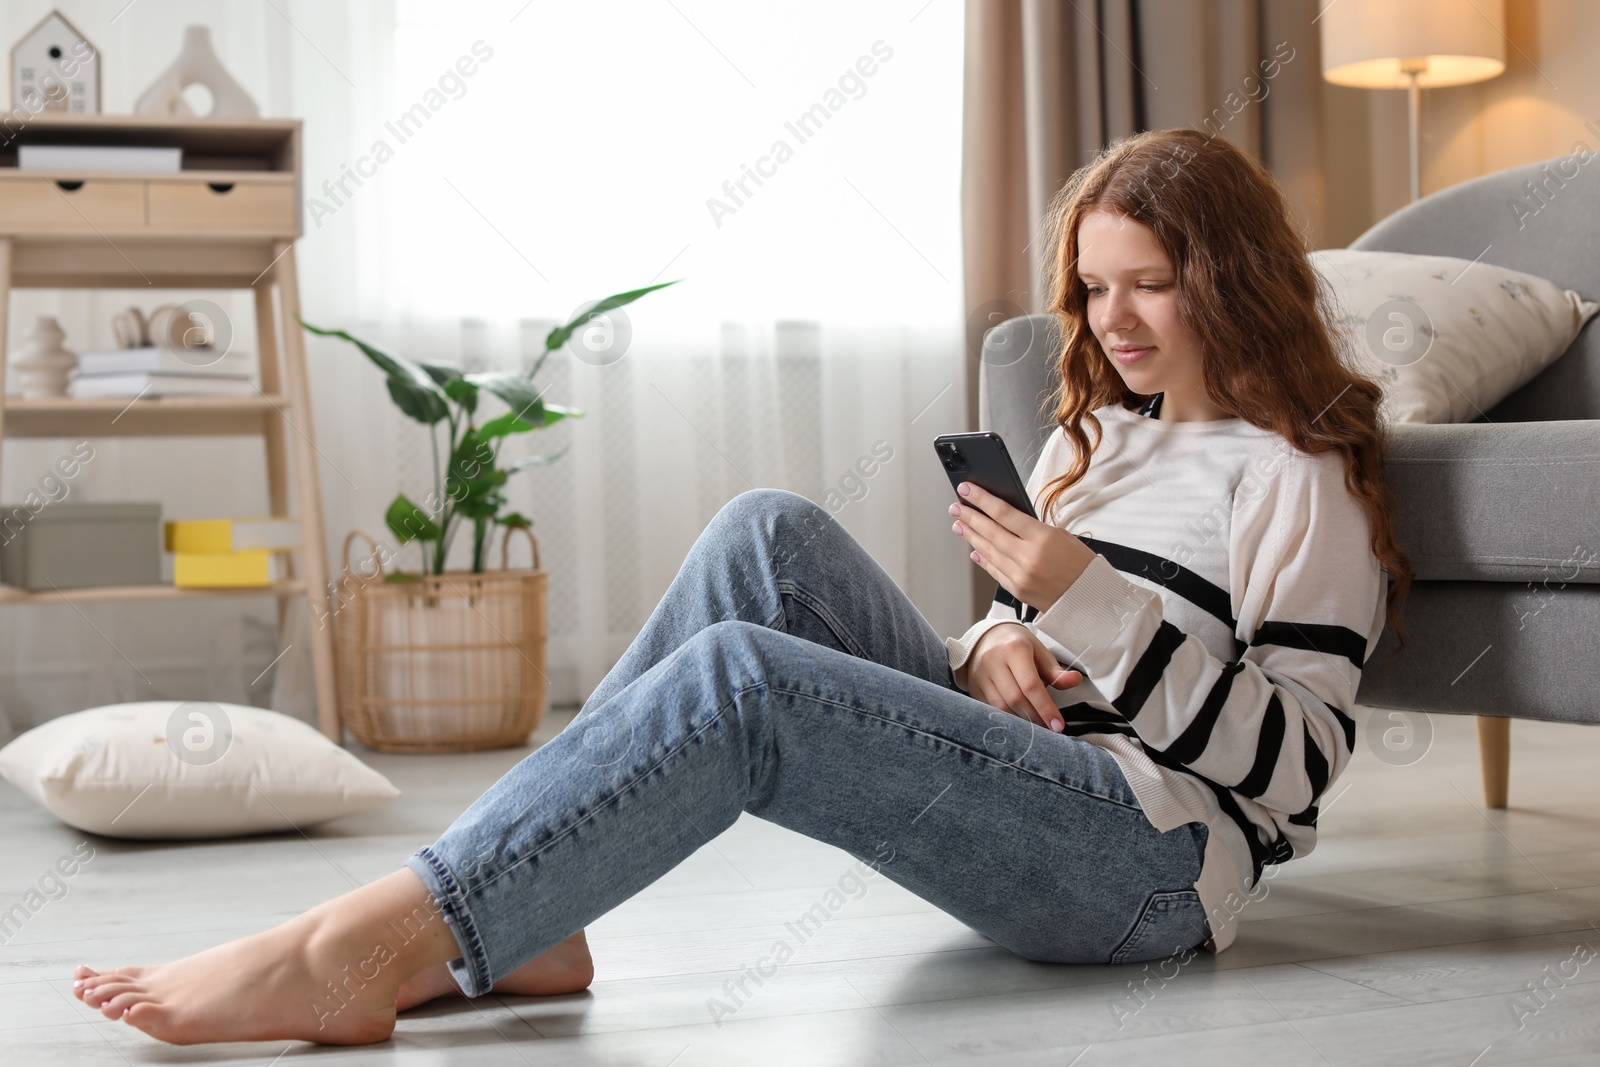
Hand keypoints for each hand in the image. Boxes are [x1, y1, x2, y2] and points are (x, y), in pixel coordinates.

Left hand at [948, 481, 1095, 610]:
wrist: (1091, 598)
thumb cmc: (1081, 563)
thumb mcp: (1061, 535)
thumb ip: (1031, 527)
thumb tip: (1003, 516)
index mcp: (1042, 537)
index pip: (1003, 513)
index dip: (981, 499)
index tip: (966, 489)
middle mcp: (1027, 557)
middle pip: (990, 531)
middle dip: (970, 517)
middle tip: (955, 507)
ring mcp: (1020, 575)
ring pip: (988, 551)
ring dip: (972, 536)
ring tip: (959, 524)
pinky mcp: (1017, 590)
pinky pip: (994, 570)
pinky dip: (983, 558)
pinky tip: (974, 550)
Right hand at [957, 623, 1082, 731]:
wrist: (986, 637)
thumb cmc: (1018, 645)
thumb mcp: (1039, 652)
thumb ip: (1055, 671)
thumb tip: (1075, 681)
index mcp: (1014, 649)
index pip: (1031, 685)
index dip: (1045, 708)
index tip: (1058, 725)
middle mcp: (993, 661)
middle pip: (1015, 698)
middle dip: (1035, 717)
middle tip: (1049, 728)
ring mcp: (980, 674)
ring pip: (1001, 706)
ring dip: (1021, 721)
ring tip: (1036, 726)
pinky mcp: (973, 686)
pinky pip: (990, 708)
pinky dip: (1007, 718)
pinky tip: (1019, 722)